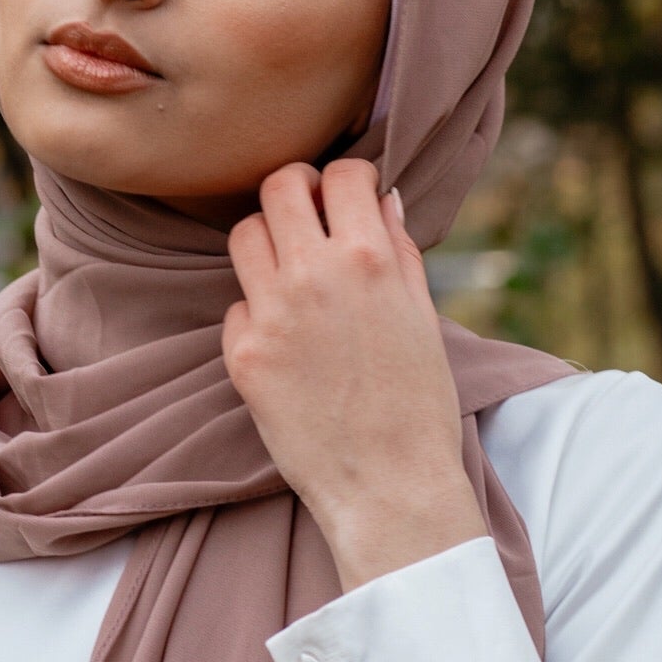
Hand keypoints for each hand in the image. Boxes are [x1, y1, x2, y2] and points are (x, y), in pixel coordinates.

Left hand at [222, 158, 486, 592]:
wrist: (389, 486)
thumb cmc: (418, 404)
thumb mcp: (423, 317)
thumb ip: (399, 250)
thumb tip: (381, 198)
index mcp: (369, 259)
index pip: (342, 175)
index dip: (346, 177)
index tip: (347, 193)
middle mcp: (314, 275)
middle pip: (278, 187)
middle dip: (296, 190)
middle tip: (307, 211)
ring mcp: (271, 313)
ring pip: (244, 235)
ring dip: (267, 240)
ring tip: (290, 268)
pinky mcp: (242, 354)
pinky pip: (237, 305)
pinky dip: (257, 311)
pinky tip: (286, 337)